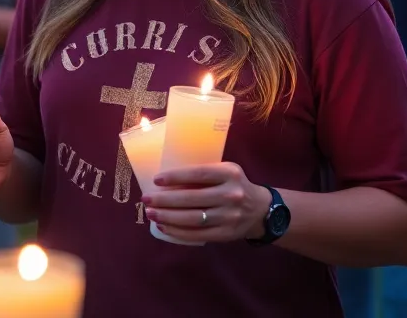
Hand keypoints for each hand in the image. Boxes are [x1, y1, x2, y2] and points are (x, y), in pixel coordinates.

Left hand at [142, 163, 272, 242]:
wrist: (260, 210)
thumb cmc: (234, 186)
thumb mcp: (226, 172)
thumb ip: (205, 174)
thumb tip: (168, 179)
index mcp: (229, 174)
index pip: (199, 174)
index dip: (176, 177)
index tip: (157, 179)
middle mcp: (230, 194)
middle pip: (191, 198)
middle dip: (165, 200)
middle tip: (146, 199)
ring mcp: (229, 216)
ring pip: (192, 218)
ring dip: (168, 217)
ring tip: (151, 213)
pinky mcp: (225, 234)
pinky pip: (197, 235)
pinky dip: (178, 232)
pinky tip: (164, 227)